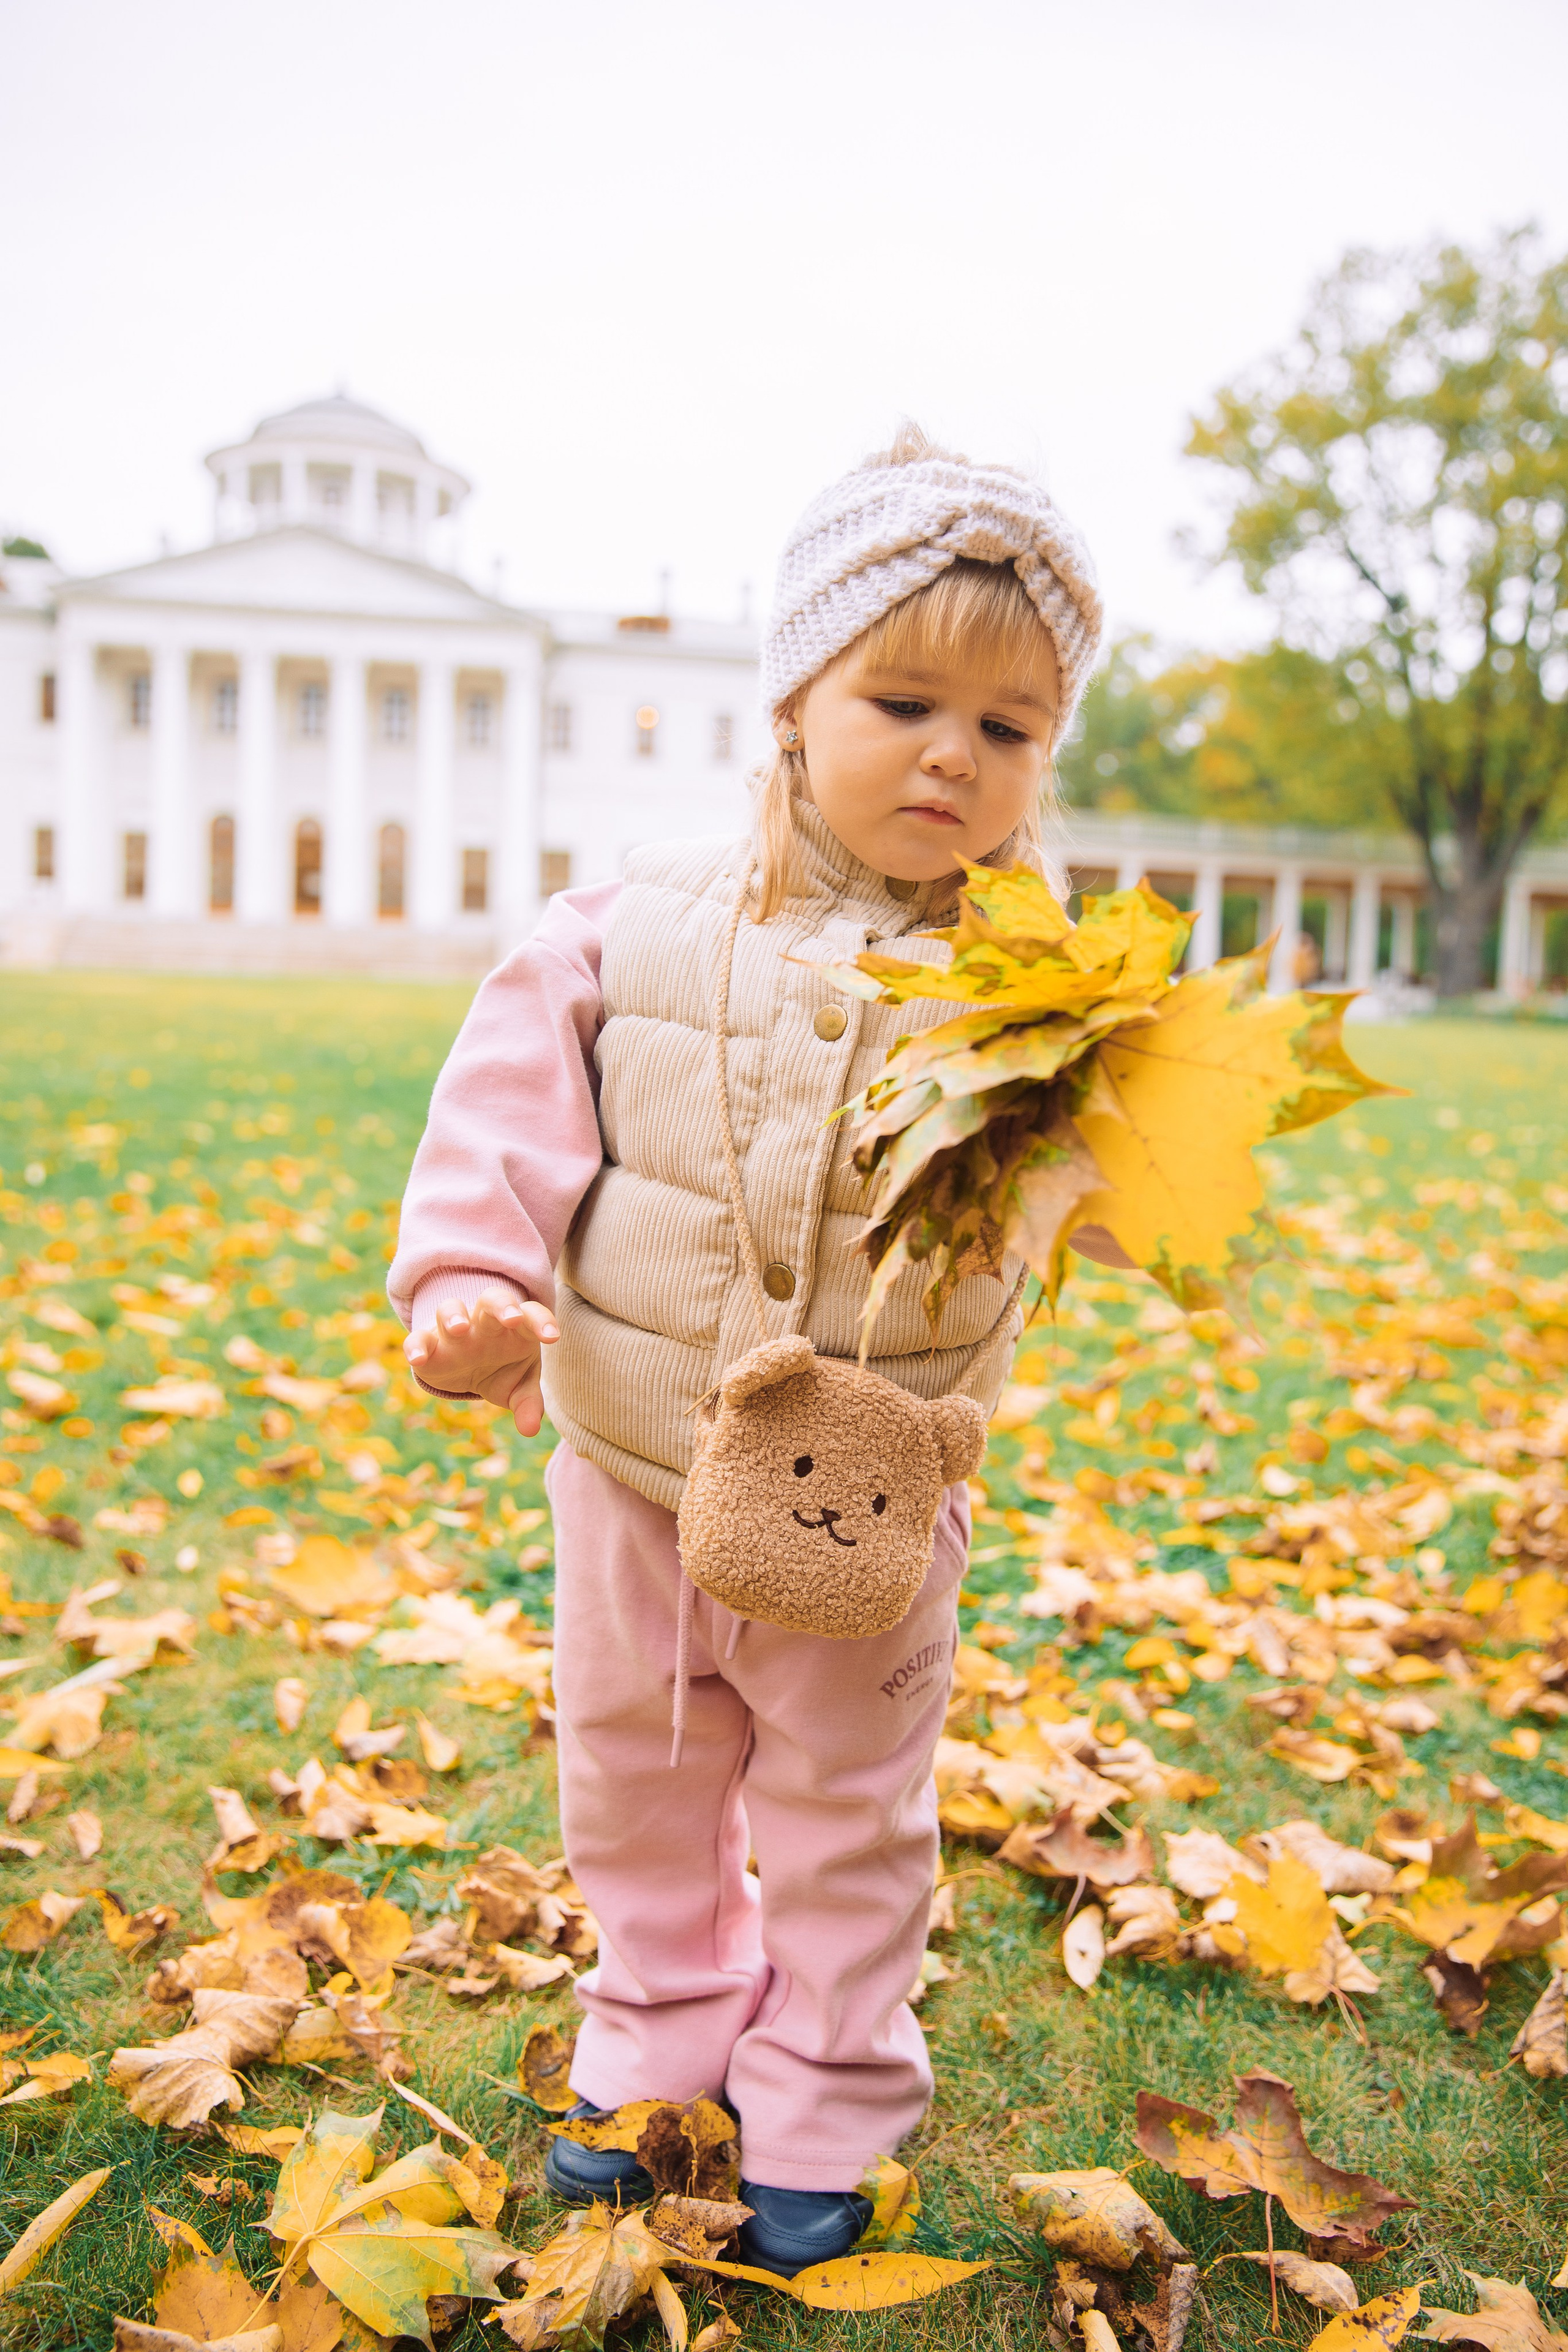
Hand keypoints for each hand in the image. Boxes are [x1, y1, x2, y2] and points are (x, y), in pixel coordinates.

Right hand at [404, 1289, 558, 1435]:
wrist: (467, 1372)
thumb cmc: (502, 1370)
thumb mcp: (518, 1389)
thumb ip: (528, 1405)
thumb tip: (531, 1429)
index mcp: (514, 1328)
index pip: (531, 1314)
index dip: (542, 1322)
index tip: (552, 1338)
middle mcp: (484, 1322)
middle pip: (493, 1299)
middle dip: (502, 1306)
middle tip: (511, 1318)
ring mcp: (454, 1329)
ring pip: (451, 1307)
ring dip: (454, 1315)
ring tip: (460, 1329)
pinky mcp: (428, 1343)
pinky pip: (418, 1337)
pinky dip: (415, 1345)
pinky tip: (417, 1360)